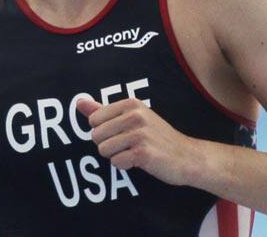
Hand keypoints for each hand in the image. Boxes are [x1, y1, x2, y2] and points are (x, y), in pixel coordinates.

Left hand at [76, 97, 201, 186]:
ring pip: (103, 150)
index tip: (121, 132)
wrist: (187, 156)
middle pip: (96, 135)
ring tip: (133, 152)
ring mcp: (140, 134)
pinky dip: (124, 165)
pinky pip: (116, 162)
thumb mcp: (132, 117)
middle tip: (128, 145)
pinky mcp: (143, 153)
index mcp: (130, 104)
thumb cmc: (156, 137)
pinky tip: (139, 161)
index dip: (104, 131)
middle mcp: (135, 115)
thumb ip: (103, 110)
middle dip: (108, 145)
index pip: (93, 119)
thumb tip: (79, 102)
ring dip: (116, 156)